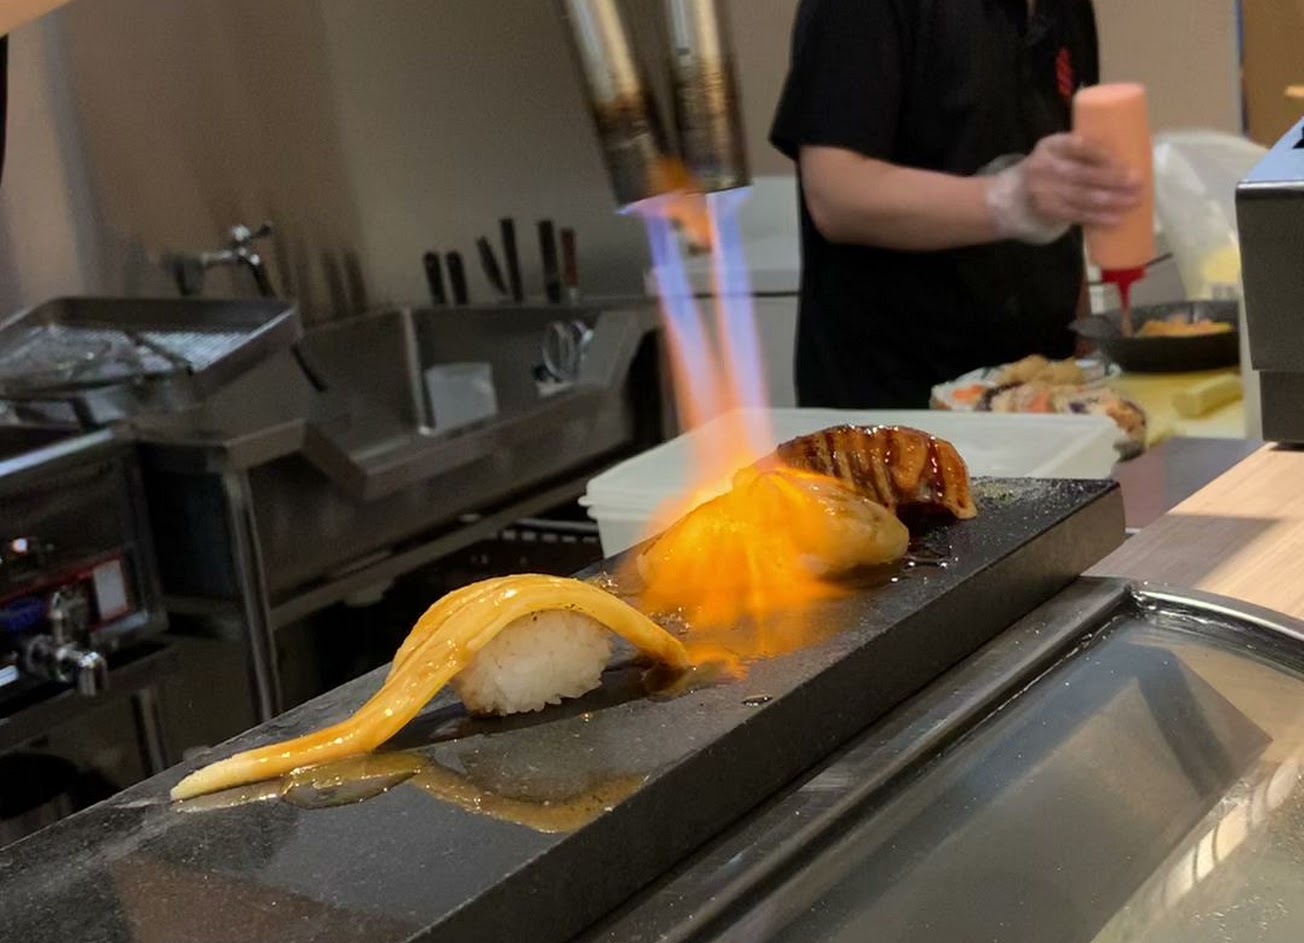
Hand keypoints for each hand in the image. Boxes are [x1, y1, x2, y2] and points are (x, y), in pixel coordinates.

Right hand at [984, 134, 1142, 244]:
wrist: (1012, 196)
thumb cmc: (1048, 170)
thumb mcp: (1057, 153)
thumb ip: (1082, 152)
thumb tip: (1130, 155)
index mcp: (1051, 145)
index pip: (1078, 145)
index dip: (1100, 153)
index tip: (1123, 160)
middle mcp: (1044, 167)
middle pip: (1083, 174)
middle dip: (1113, 179)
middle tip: (1137, 182)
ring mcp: (1044, 191)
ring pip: (1083, 196)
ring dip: (1112, 200)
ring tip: (1134, 201)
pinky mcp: (1048, 211)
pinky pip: (1077, 215)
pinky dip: (1098, 218)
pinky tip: (1115, 219)